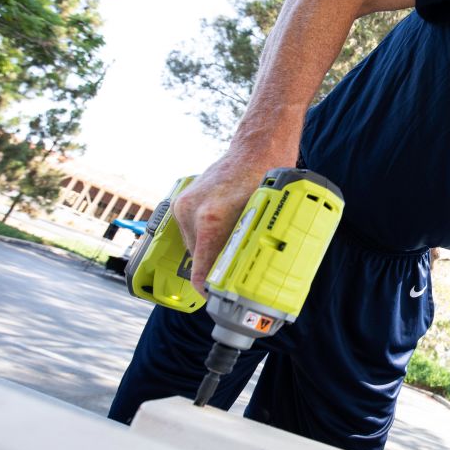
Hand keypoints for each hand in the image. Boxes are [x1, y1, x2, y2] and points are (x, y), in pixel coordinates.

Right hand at [171, 158, 265, 293]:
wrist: (255, 149)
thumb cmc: (267, 180)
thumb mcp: (264, 218)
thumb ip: (252, 248)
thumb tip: (255, 280)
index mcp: (211, 219)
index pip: (201, 271)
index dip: (212, 290)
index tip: (222, 300)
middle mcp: (192, 212)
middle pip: (198, 259)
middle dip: (215, 270)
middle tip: (236, 281)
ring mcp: (184, 205)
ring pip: (195, 246)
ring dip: (211, 253)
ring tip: (233, 254)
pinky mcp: (182, 201)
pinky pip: (191, 231)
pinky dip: (206, 238)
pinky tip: (224, 236)